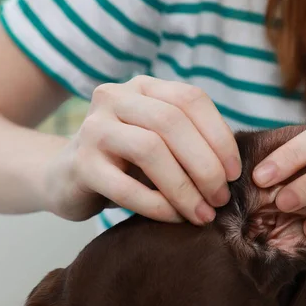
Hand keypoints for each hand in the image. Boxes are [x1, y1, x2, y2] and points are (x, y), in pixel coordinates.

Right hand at [44, 75, 240, 224]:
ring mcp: (93, 128)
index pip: (191, 99)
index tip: (235, 173)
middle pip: (172, 122)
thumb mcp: (164, 142)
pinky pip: (126, 187)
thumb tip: (236, 170)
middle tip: (222, 198)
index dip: (220, 136)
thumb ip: (194, 142)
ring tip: (203, 213)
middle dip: (206, 165)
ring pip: (150, 149)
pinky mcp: (79, 165)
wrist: (69, 178)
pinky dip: (158, 206)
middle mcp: (115, 97)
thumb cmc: (130, 162)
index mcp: (144, 87)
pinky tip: (175, 218)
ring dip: (185, 187)